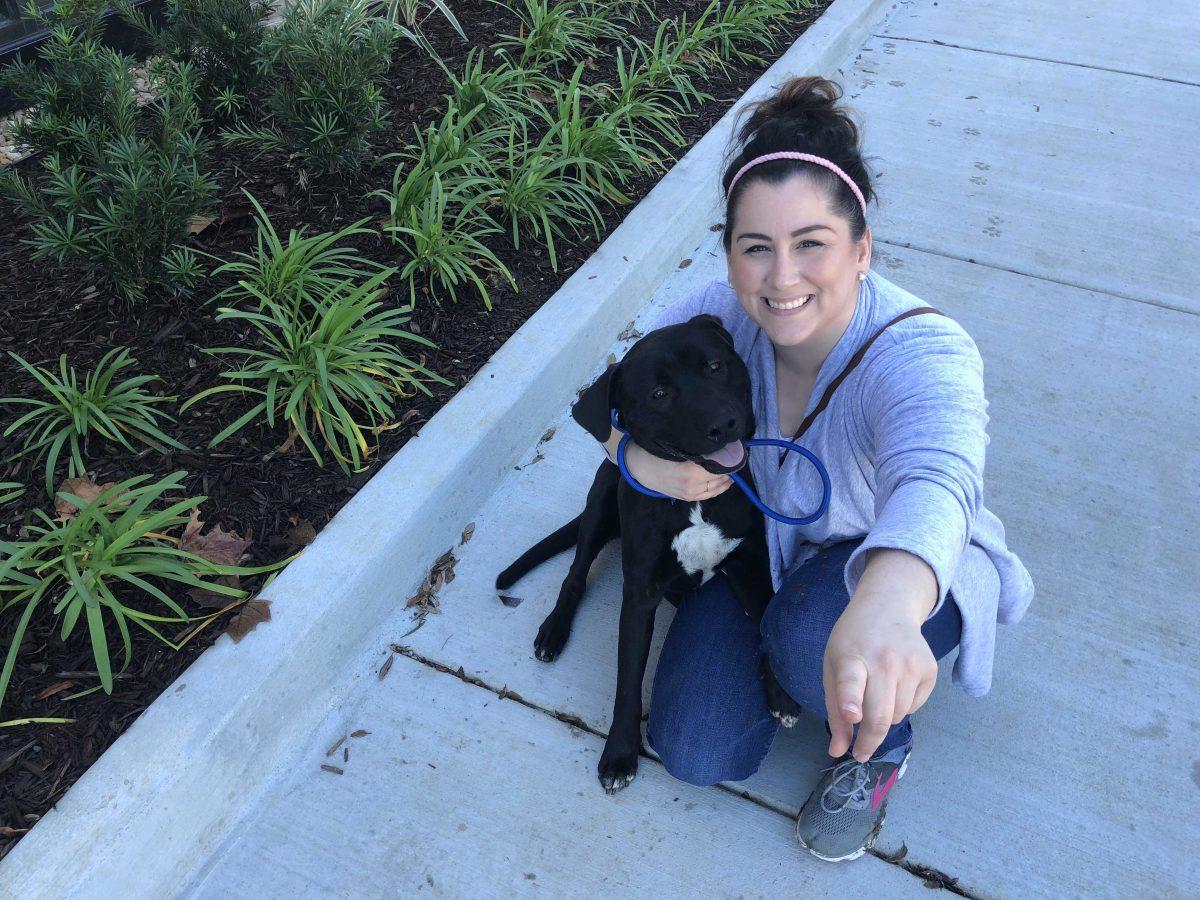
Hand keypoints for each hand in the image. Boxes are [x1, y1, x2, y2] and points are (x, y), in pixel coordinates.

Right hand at [625, 442, 732, 501]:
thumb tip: (720, 447)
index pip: (720, 467)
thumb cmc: (657, 454)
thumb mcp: (678, 449)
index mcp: (692, 472)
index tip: (734, 449)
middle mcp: (694, 486)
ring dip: (726, 478)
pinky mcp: (688, 498)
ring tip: (731, 467)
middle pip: (721, 477)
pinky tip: (726, 480)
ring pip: (717, 487)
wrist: (641, 468)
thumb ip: (698, 451)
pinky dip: (720, 488)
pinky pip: (710, 494)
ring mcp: (691, 494)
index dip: (728, 458)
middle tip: (734, 456)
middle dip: (728, 467)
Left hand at [822, 551, 938, 761]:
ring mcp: (911, 665)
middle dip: (869, 742)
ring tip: (876, 695)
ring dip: (885, 719)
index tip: (853, 714)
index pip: (851, 680)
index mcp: (851, 658)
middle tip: (860, 753)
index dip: (851, 700)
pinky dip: (902, 707)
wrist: (887, 607)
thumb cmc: (853, 642)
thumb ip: (835, 711)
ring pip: (898, 717)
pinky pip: (914, 707)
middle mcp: (884, 661)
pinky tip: (895, 684)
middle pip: (880, 716)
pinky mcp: (930, 670)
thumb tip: (837, 751)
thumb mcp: (832, 668)